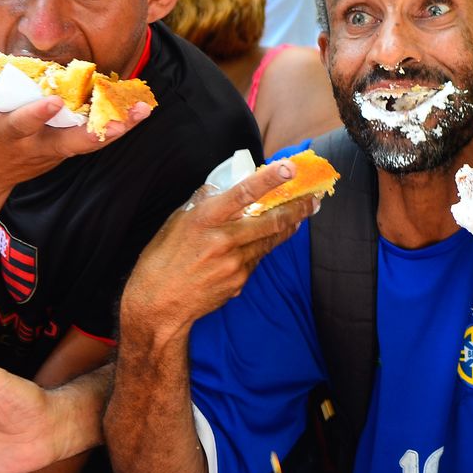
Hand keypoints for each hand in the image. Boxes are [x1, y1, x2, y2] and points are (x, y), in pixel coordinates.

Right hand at [0, 55, 149, 192]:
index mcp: (8, 134)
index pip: (24, 124)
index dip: (38, 114)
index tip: (54, 101)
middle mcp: (36, 146)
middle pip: (72, 142)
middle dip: (97, 132)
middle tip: (121, 120)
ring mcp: (55, 151)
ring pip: (90, 141)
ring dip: (118, 127)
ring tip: (143, 110)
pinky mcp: (67, 150)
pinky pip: (95, 138)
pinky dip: (117, 125)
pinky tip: (139, 109)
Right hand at [118, 159, 318, 340]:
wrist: (158, 305)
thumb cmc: (162, 258)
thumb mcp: (177, 222)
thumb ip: (203, 202)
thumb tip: (224, 186)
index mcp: (205, 220)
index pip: (243, 194)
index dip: (269, 180)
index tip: (290, 168)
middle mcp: (223, 241)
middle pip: (270, 222)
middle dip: (297, 209)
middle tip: (314, 199)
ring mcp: (234, 264)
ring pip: (269, 241)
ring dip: (287, 227)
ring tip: (301, 215)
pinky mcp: (239, 281)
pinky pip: (256, 259)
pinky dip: (260, 248)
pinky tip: (261, 243)